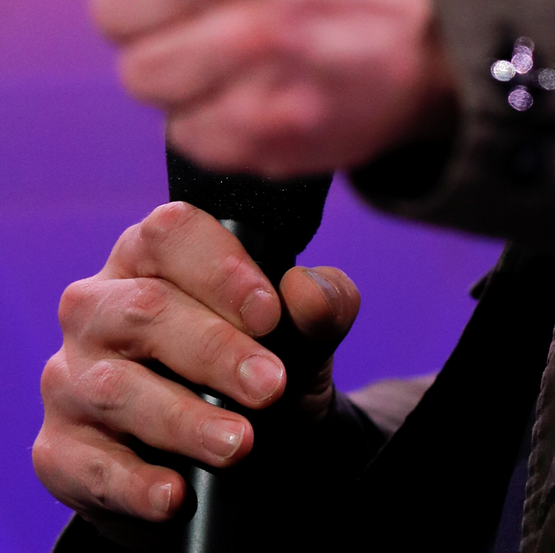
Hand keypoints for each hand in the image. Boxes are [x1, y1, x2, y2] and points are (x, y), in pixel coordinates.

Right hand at [33, 201, 358, 537]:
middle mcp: (99, 307)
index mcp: (152, 256)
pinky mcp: (59, 447)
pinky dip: (134, 481)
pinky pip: (86, 462)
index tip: (269, 313)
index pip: (172, 234)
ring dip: (183, 419)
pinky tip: (174, 493)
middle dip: (214, 350)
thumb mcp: (304, 337)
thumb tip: (304, 292)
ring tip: (239, 443)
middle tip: (270, 386)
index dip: (221, 270)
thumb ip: (321, 306)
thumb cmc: (259, 368)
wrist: (237, 465)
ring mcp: (72, 377)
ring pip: (115, 388)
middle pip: (145, 310)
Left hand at [68, 0, 456, 175]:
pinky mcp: (275, 123)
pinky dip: (225, 118)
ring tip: (248, 41)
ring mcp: (257, 47)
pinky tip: (271, 83)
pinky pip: (190, 133)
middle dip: (161, 9)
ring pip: (143, 77)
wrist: (434, 26)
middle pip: (112, 14)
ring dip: (188, 67)